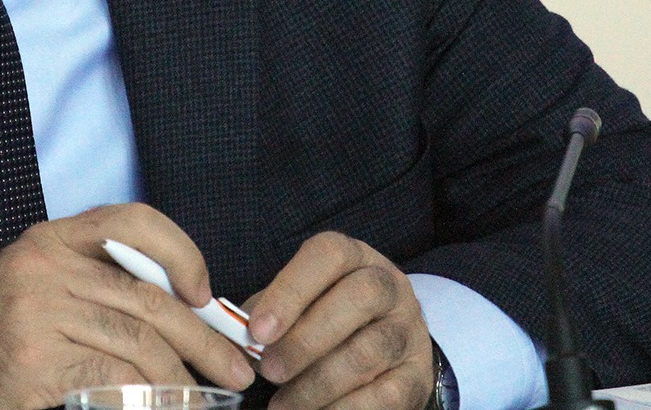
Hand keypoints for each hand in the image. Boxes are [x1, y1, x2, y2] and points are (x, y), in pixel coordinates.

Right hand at [0, 203, 256, 409]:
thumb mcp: (42, 290)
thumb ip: (98, 285)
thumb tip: (187, 308)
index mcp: (50, 240)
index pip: (130, 221)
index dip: (180, 251)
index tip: (206, 293)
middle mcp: (44, 266)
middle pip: (148, 297)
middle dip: (203, 338)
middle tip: (237, 369)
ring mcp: (37, 312)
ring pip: (139, 342)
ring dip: (183, 379)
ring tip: (205, 401)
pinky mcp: (35, 360)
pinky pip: (112, 377)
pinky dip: (148, 397)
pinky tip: (163, 406)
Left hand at [244, 232, 433, 409]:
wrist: (386, 345)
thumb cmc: (328, 317)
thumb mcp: (301, 301)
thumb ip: (269, 312)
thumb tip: (233, 336)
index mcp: (354, 257)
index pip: (327, 256)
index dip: (291, 291)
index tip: (258, 330)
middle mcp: (389, 286)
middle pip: (357, 300)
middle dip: (305, 340)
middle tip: (269, 371)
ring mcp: (408, 330)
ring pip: (368, 352)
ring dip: (318, 383)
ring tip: (283, 404)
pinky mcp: (417, 375)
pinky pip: (385, 395)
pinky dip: (345, 409)